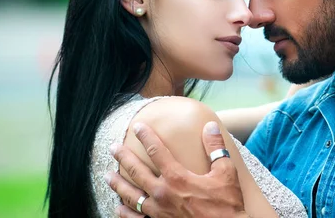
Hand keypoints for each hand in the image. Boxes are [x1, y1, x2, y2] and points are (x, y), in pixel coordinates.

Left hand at [107, 121, 245, 217]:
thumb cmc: (226, 205)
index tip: (138, 126)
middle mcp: (163, 193)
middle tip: (113, 147)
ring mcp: (158, 212)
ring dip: (118, 184)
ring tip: (107, 175)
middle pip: (136, 171)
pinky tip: (119, 207)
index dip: (146, 136)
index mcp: (178, 178)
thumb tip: (210, 126)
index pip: (156, 151)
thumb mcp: (226, 173)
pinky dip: (125, 212)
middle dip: (123, 157)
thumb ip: (216, 147)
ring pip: (131, 195)